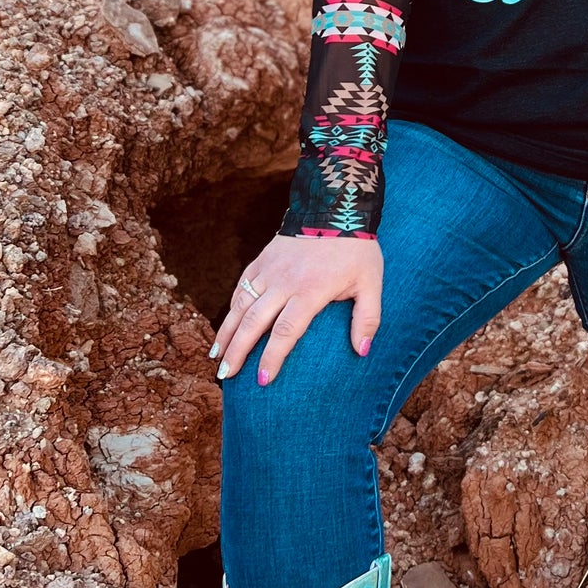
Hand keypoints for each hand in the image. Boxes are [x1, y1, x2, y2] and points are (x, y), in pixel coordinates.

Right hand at [210, 233, 382, 385]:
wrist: (335, 206)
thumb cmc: (356, 250)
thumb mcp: (371, 283)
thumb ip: (367, 319)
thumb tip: (362, 352)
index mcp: (310, 291)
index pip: (285, 331)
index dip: (272, 358)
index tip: (262, 380)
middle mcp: (284, 282)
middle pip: (254, 322)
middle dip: (238, 352)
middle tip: (226, 376)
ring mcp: (269, 270)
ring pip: (241, 306)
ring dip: (227, 333)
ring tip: (216, 358)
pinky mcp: (261, 260)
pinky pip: (241, 288)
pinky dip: (230, 309)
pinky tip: (225, 327)